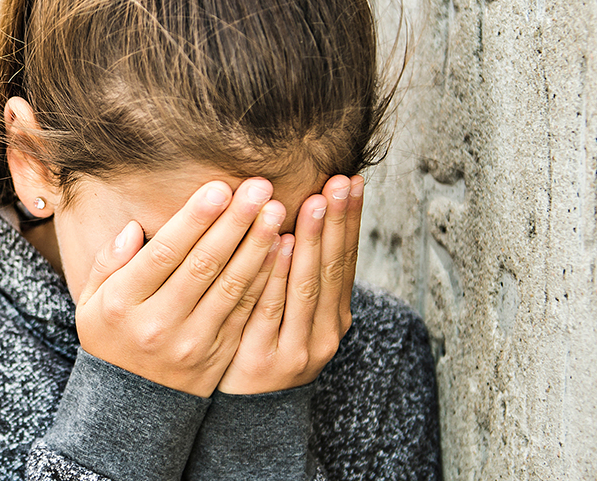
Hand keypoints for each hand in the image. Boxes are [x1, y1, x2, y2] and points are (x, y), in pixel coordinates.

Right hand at [75, 179, 287, 396]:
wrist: (130, 404)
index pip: (164, 253)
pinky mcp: (219, 354)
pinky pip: (246, 311)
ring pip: (231, 287)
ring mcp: (192, 342)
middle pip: (203, 265)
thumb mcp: (92, 301)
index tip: (220, 187)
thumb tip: (134, 228)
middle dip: (234, 222)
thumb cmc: (111, 337)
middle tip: (260, 188)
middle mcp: (159, 323)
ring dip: (257, 246)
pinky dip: (266, 279)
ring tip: (276, 211)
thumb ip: (109, 262)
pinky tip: (281, 250)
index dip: (195, 219)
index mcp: (123, 303)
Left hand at [217, 175, 363, 394]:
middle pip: (333, 268)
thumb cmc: (262, 349)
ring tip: (316, 202)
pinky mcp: (267, 360)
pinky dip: (279, 276)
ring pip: (308, 286)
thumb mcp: (289, 315)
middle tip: (339, 181)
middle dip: (338, 222)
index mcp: (334, 316)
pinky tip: (282, 245)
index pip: (346, 260)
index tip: (352, 180)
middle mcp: (326, 332)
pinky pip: (272, 309)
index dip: (350, 220)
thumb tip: (295, 218)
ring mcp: (299, 348)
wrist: (244, 415)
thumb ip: (295, 275)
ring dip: (314, 241)